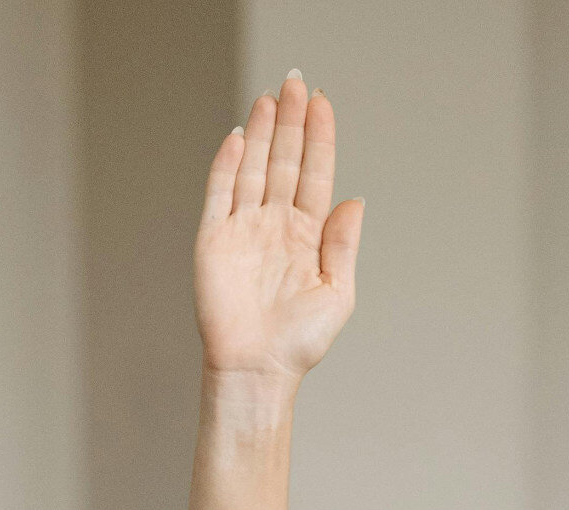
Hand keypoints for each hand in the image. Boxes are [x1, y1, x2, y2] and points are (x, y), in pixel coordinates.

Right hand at [195, 72, 363, 389]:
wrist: (257, 369)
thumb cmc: (300, 342)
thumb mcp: (338, 292)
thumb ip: (344, 243)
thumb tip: (355, 198)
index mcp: (308, 234)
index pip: (315, 172)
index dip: (319, 136)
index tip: (321, 101)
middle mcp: (276, 225)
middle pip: (284, 160)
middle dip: (290, 120)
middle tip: (294, 81)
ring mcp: (243, 230)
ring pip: (253, 168)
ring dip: (262, 133)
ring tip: (270, 96)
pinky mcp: (213, 241)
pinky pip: (219, 194)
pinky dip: (227, 165)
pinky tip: (239, 137)